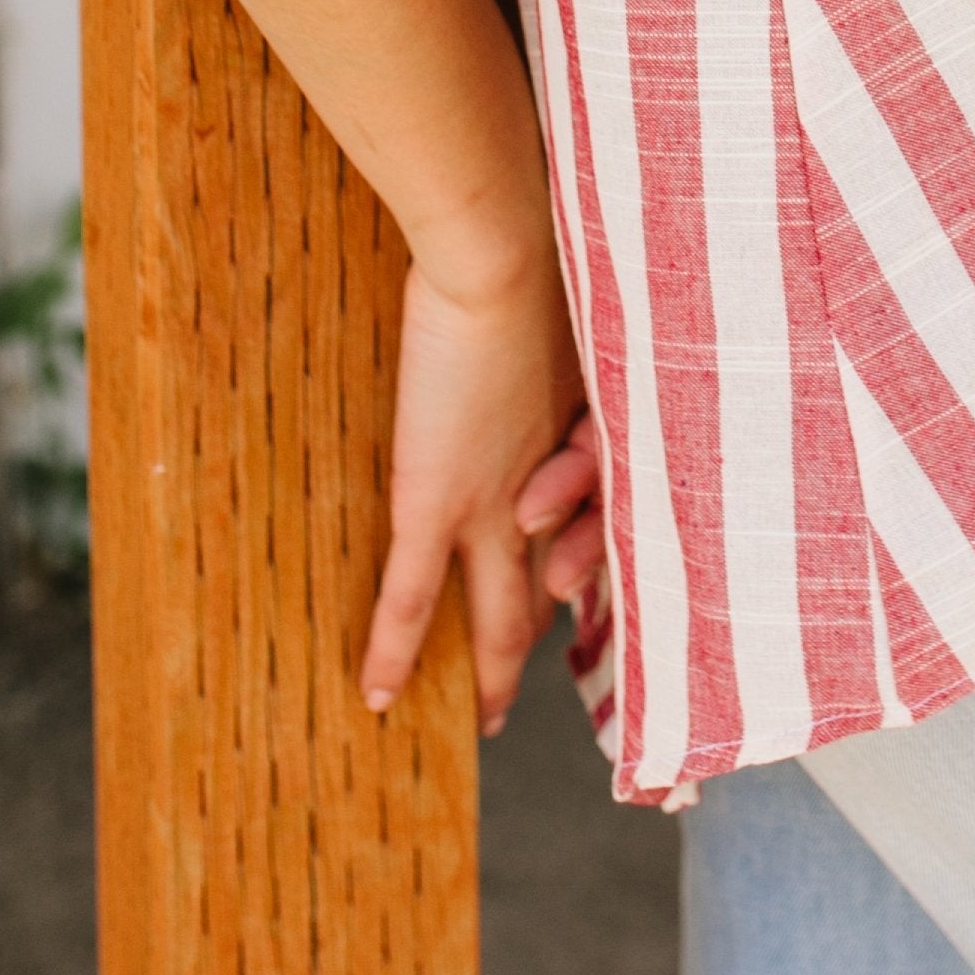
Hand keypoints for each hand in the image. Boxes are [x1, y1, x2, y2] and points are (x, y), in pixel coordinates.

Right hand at [362, 255, 602, 735]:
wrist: (502, 252)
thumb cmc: (543, 255)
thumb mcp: (580, 309)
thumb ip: (573, 344)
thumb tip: (582, 305)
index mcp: (591, 440)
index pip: (595, 523)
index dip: (585, 557)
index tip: (573, 583)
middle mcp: (553, 485)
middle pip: (556, 588)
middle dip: (543, 646)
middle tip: (526, 693)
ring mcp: (495, 500)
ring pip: (501, 613)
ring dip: (493, 675)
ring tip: (484, 722)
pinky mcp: (435, 499)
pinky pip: (415, 597)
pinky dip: (395, 650)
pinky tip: (379, 695)